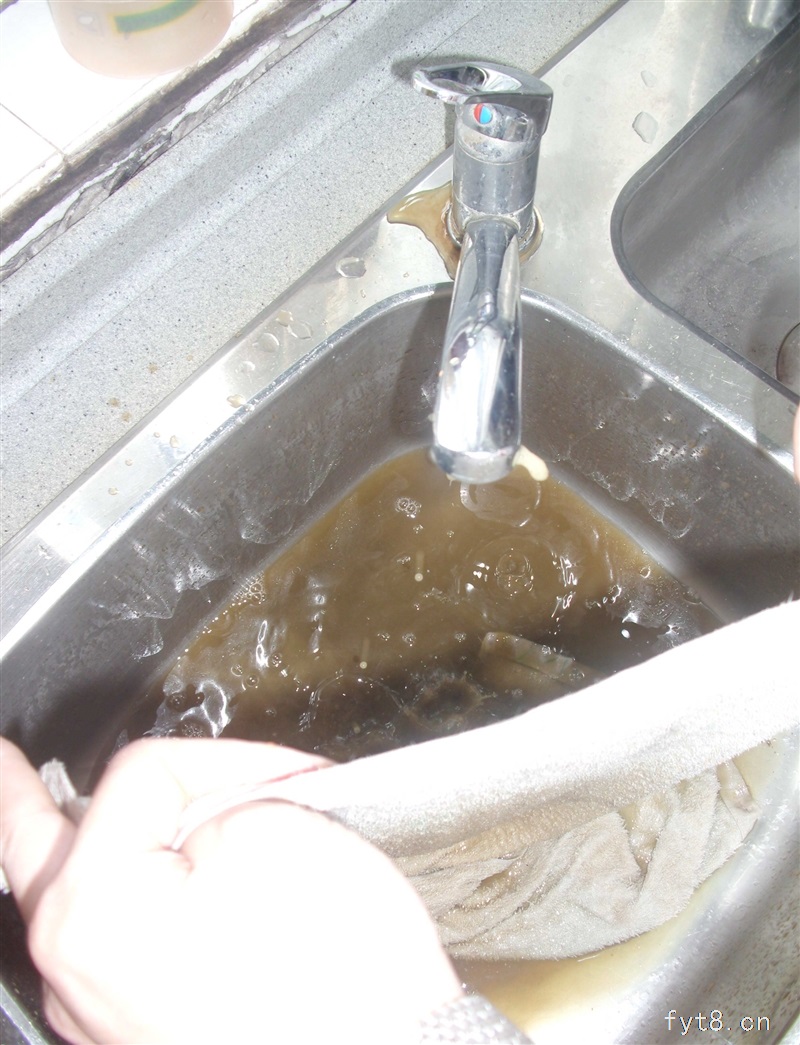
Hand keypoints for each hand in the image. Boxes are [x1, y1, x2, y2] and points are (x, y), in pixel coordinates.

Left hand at [0, 736, 460, 1043]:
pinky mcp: (139, 1039)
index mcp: (93, 907)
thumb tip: (200, 810)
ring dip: (66, 848)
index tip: (288, 772)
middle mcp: (75, 969)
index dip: (223, 756)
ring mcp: (100, 1017)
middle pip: (39, 846)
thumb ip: (215, 794)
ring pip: (72, 901)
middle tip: (3, 759)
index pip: (141, 775)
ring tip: (44, 815)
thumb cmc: (335, 972)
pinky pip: (106, 953)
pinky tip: (128, 891)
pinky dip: (116, 905)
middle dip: (22, 795)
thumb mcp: (274, 831)